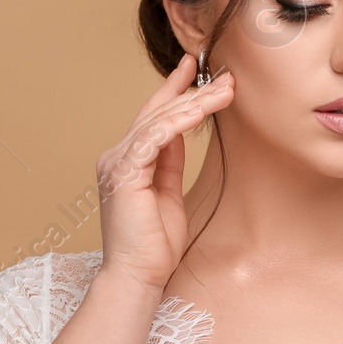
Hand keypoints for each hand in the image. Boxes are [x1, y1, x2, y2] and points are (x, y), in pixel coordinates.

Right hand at [95, 53, 234, 294]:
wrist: (137, 275)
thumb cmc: (154, 244)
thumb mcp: (168, 193)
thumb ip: (170, 162)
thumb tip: (181, 133)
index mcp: (128, 161)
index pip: (152, 117)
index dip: (173, 90)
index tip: (194, 68)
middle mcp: (117, 156)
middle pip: (157, 112)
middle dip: (193, 91)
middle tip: (225, 76)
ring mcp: (117, 163)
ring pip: (159, 120)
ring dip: (195, 102)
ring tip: (225, 90)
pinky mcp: (123, 173)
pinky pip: (155, 137)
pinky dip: (179, 121)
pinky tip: (201, 110)